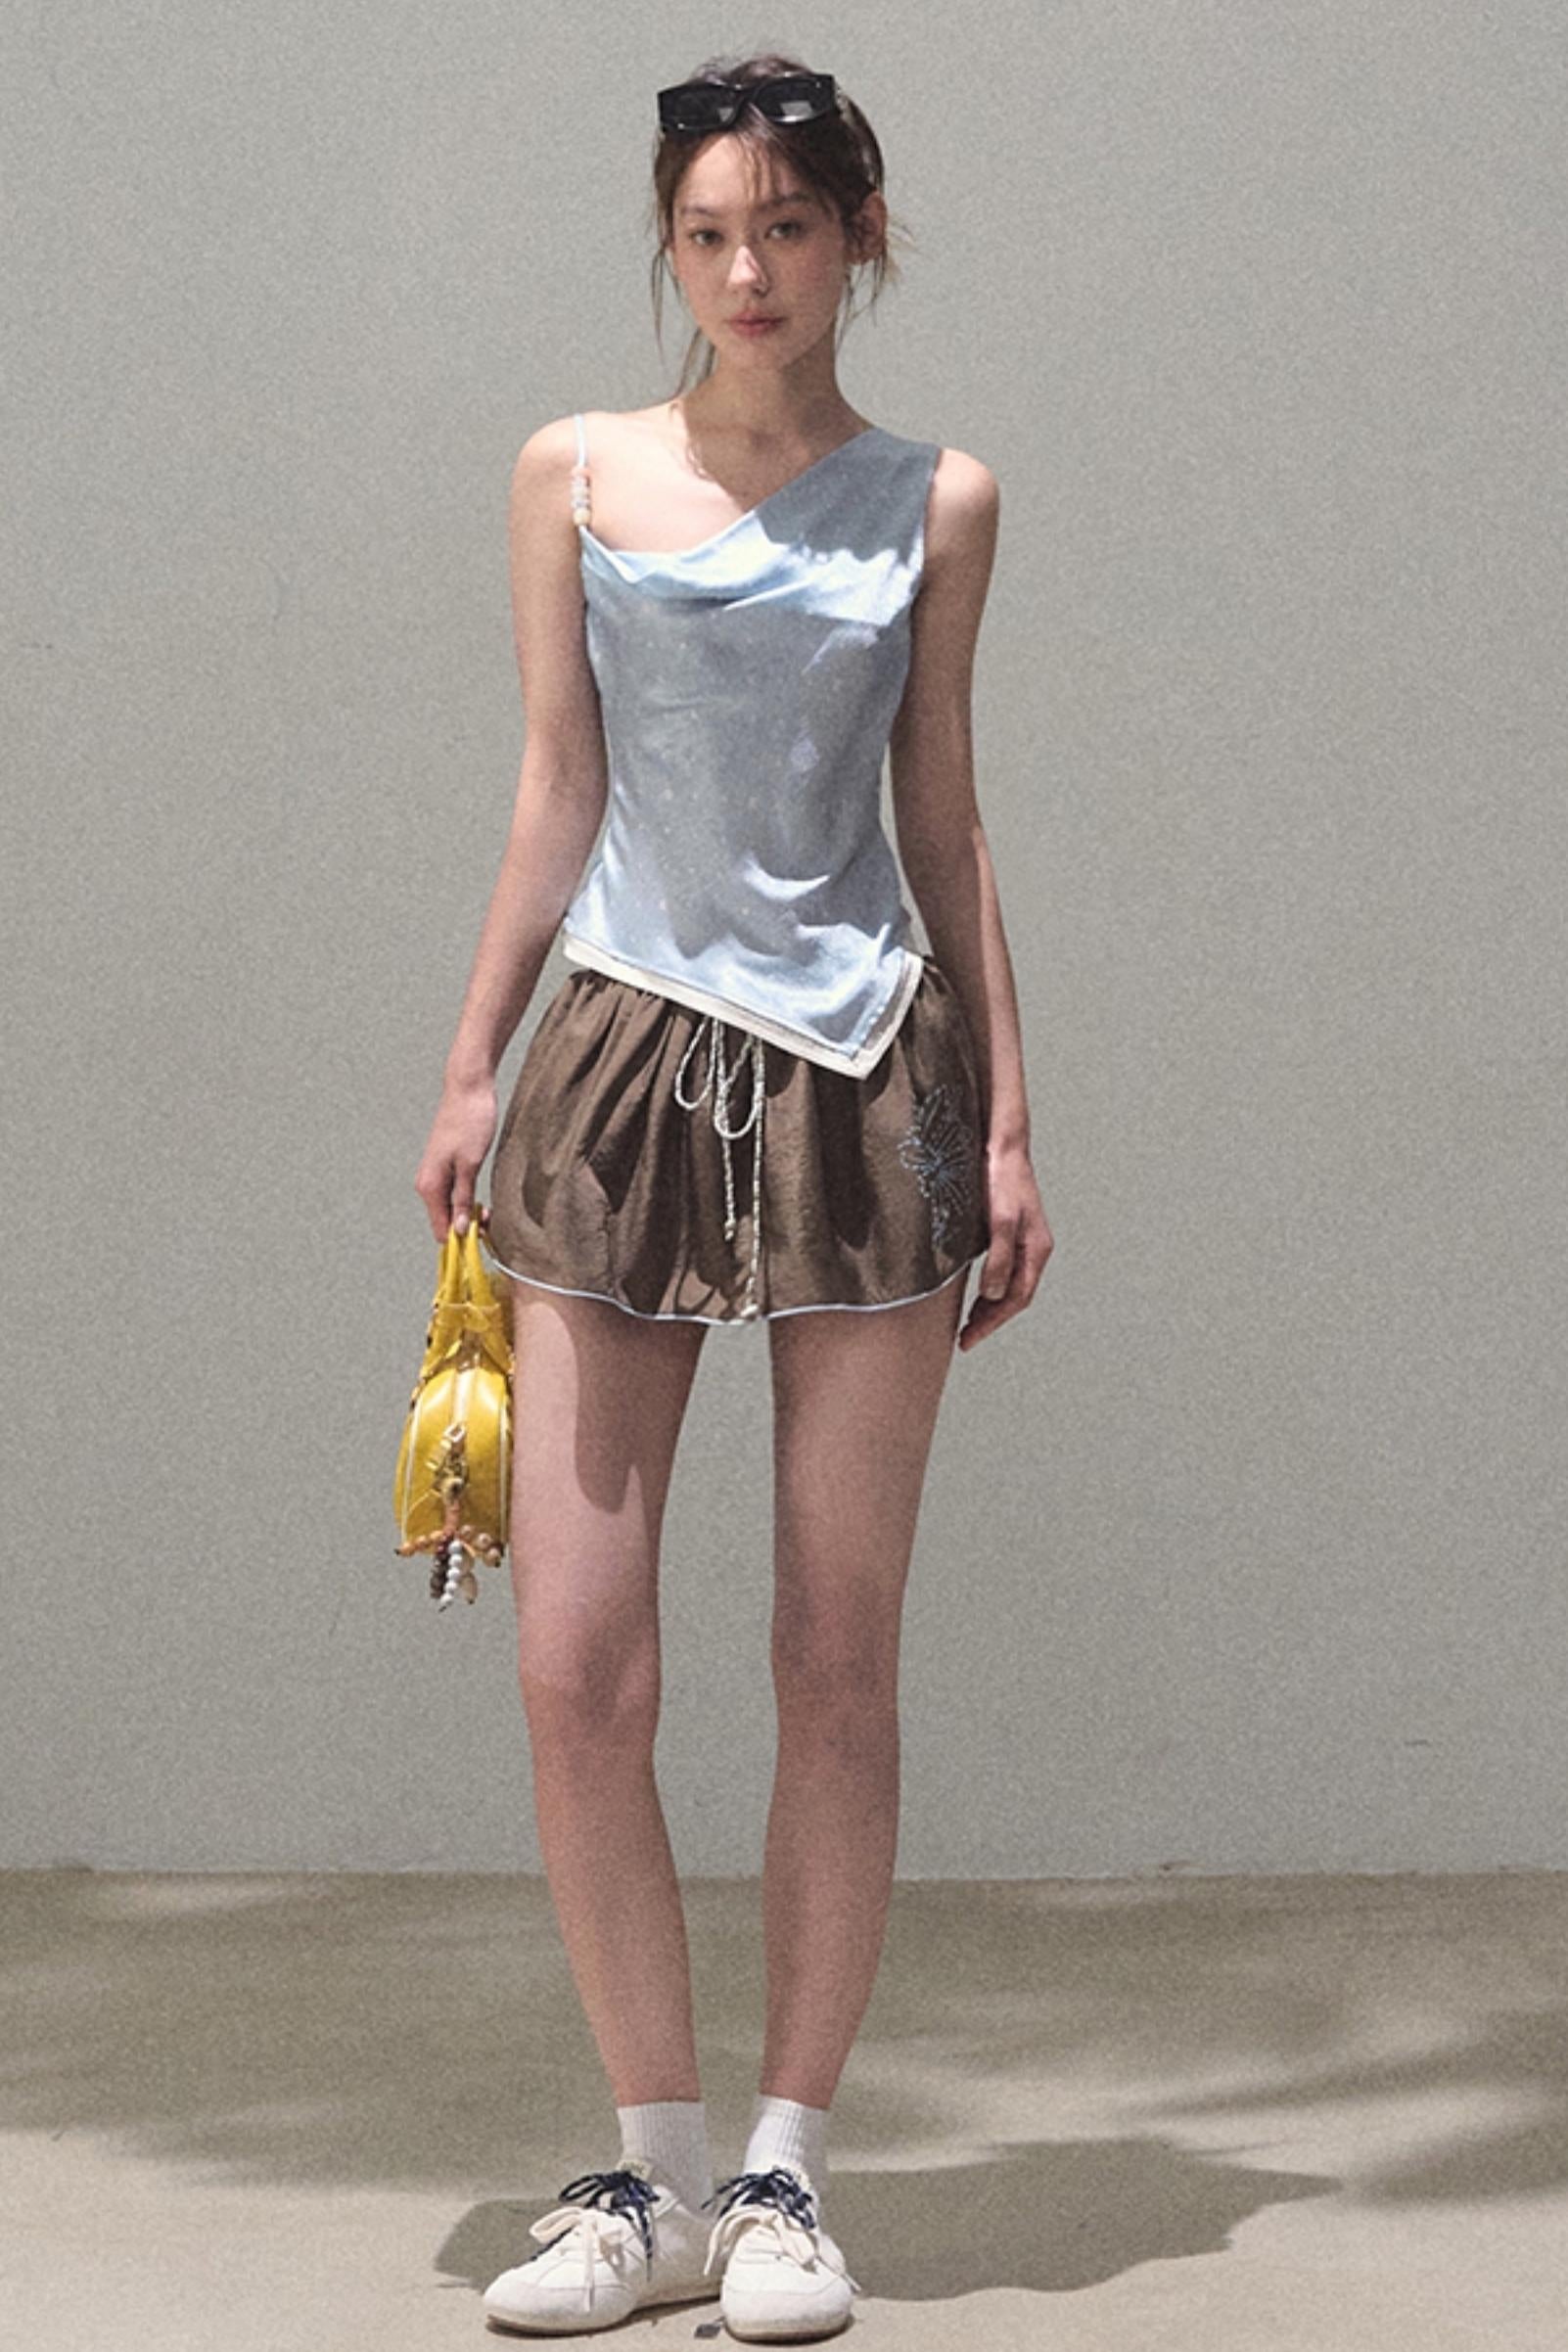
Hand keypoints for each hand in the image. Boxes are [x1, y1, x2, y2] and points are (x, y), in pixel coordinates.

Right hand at [414, 1074, 499, 1243]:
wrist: (469, 1088)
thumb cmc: (471, 1122)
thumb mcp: (470, 1165)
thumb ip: (463, 1199)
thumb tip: (459, 1230)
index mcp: (429, 1186)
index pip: (440, 1229)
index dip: (461, 1241)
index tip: (483, 1244)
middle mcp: (427, 1183)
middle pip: (445, 1220)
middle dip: (467, 1228)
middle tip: (494, 1226)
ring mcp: (436, 1174)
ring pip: (451, 1208)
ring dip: (470, 1215)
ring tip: (493, 1214)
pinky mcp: (447, 1166)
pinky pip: (455, 1194)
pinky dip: (469, 1201)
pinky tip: (485, 1201)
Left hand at [957, 1138, 1052, 1351]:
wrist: (1001, 1146)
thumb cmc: (1001, 1180)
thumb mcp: (1000, 1220)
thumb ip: (999, 1258)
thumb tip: (993, 1295)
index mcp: (1036, 1249)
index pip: (1017, 1298)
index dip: (993, 1322)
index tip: (969, 1339)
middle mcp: (1033, 1249)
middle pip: (1014, 1296)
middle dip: (990, 1320)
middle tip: (965, 1339)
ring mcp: (1022, 1241)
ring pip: (1007, 1285)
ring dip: (989, 1307)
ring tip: (967, 1324)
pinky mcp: (1007, 1233)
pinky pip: (1000, 1270)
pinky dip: (987, 1288)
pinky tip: (972, 1292)